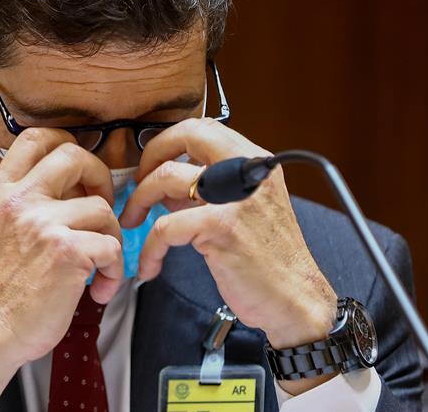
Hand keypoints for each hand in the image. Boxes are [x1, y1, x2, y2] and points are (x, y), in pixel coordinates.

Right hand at [0, 129, 124, 410]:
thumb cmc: (0, 291)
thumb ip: (26, 203)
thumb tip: (73, 186)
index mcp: (2, 192)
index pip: (35, 136)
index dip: (67, 144)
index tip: (79, 175)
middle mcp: (19, 200)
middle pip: (74, 154)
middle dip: (100, 178)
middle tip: (99, 209)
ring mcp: (43, 224)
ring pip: (102, 208)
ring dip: (110, 238)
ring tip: (98, 268)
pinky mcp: (67, 252)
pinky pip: (112, 246)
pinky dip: (113, 271)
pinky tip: (98, 290)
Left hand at [119, 118, 339, 393]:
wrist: (296, 300)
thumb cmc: (270, 261)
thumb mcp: (245, 210)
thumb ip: (209, 190)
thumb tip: (167, 182)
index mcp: (256, 162)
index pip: (203, 128)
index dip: (169, 141)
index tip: (152, 163)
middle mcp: (248, 172)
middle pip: (186, 135)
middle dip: (150, 156)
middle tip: (136, 183)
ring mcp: (235, 198)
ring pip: (166, 178)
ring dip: (139, 201)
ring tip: (132, 222)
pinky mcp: (222, 228)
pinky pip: (165, 227)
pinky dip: (149, 248)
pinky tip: (149, 265)